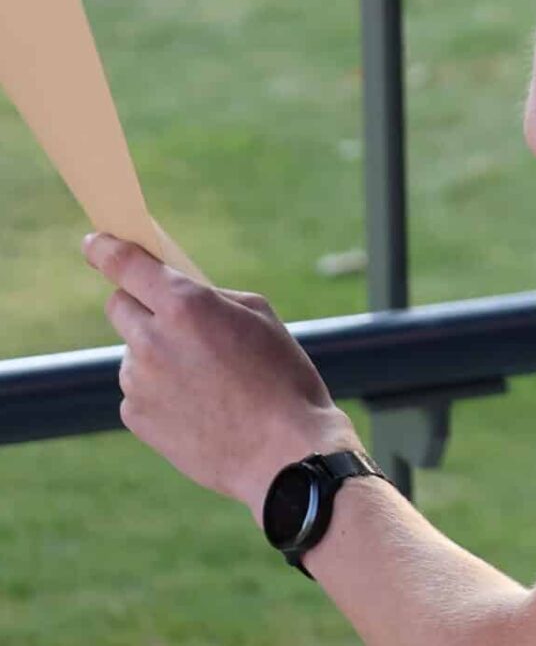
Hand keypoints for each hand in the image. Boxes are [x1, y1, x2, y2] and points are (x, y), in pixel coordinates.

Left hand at [84, 233, 362, 522]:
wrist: (281, 450)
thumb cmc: (282, 376)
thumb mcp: (260, 316)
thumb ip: (211, 297)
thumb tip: (178, 297)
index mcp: (185, 306)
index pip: (126, 265)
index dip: (106, 248)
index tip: (96, 242)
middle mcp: (152, 341)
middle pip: (120, 305)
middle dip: (140, 302)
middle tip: (175, 318)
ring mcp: (138, 382)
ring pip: (135, 350)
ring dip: (158, 352)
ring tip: (207, 378)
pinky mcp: (135, 417)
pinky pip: (139, 388)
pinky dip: (161, 389)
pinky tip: (199, 404)